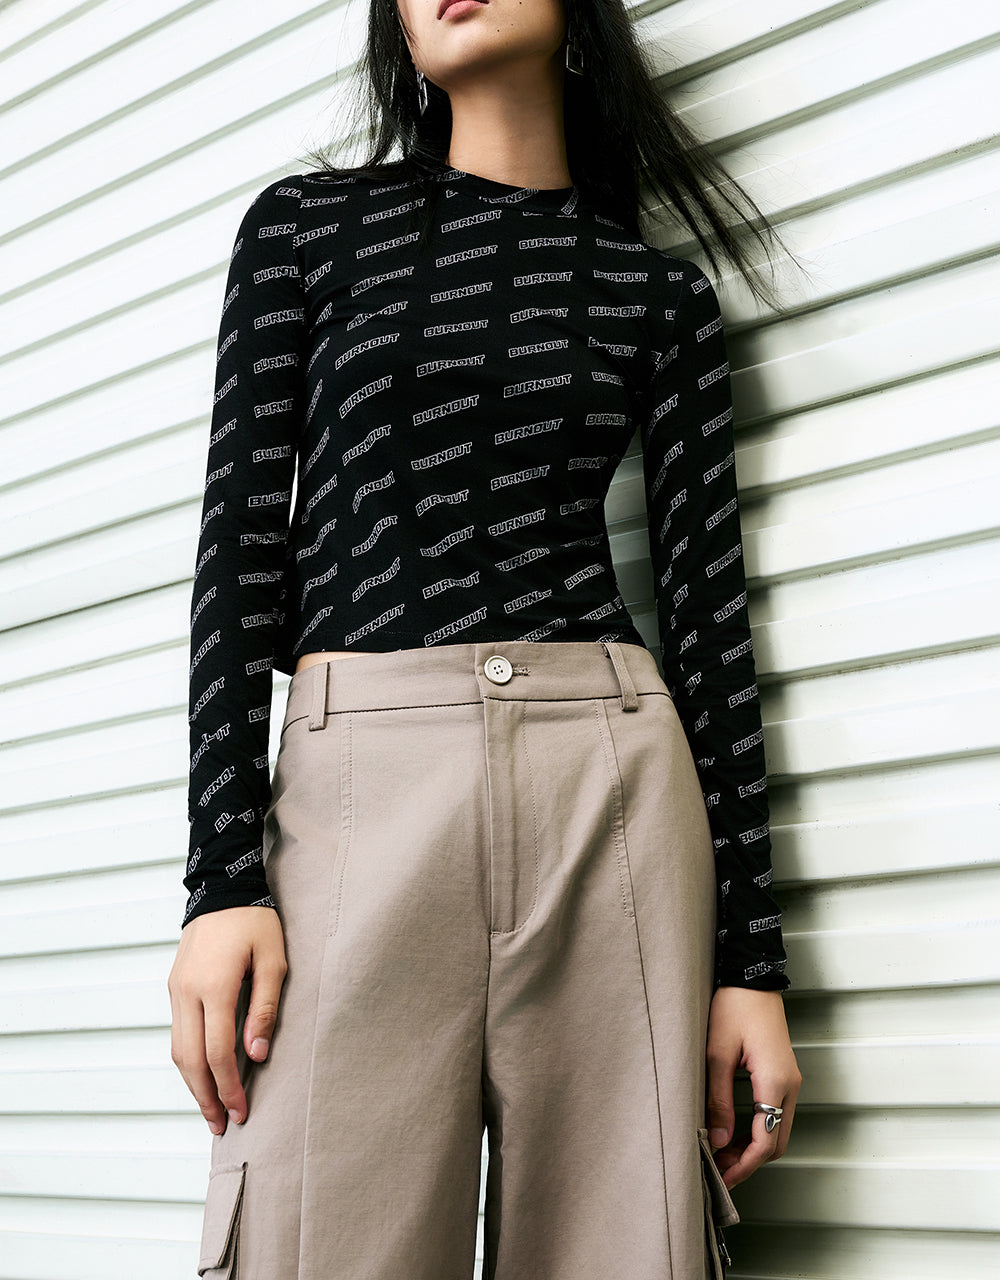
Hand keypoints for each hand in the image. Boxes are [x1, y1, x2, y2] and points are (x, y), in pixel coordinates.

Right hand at [168, 905, 286, 1134]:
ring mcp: (176, 989)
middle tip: (221, 1127)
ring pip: (177, 1050)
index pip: (217, 1052)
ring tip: (211, 1110)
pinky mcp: (174, 986)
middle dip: (205, 1097)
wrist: (223, 887)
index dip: (229, 1088)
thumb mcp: (273, 961)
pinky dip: (188, 1060)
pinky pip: (177, 1033)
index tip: (242, 1112)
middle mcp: (187, 992)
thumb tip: (255, 1055)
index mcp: (214, 986)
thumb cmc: (255, 922)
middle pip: (189, 1060)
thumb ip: (265, 1009)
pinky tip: (203, 1074)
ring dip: (193, 1084)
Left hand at [705, 985, 800, 1188]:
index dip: (743, 1166)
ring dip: (753, 1148)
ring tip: (721, 1155)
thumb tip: (718, 1141)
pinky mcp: (783, 1074)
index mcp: (776, 1081)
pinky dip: (757, 1131)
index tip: (721, 1178)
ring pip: (778, 1130)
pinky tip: (733, 1132)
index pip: (766, 1141)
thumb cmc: (734, 1007)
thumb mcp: (717, 1052)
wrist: (751, 977)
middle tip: (718, 1171)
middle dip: (749, 1163)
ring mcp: (790, 1080)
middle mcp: (791, 1085)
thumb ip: (719, 1099)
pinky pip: (776, 1114)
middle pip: (776, 1142)